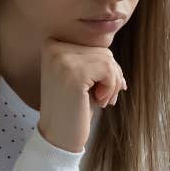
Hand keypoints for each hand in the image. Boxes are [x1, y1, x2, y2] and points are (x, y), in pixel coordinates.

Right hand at [36, 36, 126, 152]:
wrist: (59, 137)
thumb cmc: (73, 107)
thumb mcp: (81, 75)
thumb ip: (93, 56)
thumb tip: (117, 33)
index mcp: (52, 44)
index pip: (93, 44)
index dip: (104, 66)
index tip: (102, 87)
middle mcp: (54, 47)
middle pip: (102, 50)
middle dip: (112, 75)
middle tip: (106, 97)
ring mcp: (62, 59)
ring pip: (108, 59)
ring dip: (113, 82)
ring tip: (103, 100)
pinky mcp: (74, 73)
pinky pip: (108, 70)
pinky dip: (112, 87)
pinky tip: (100, 101)